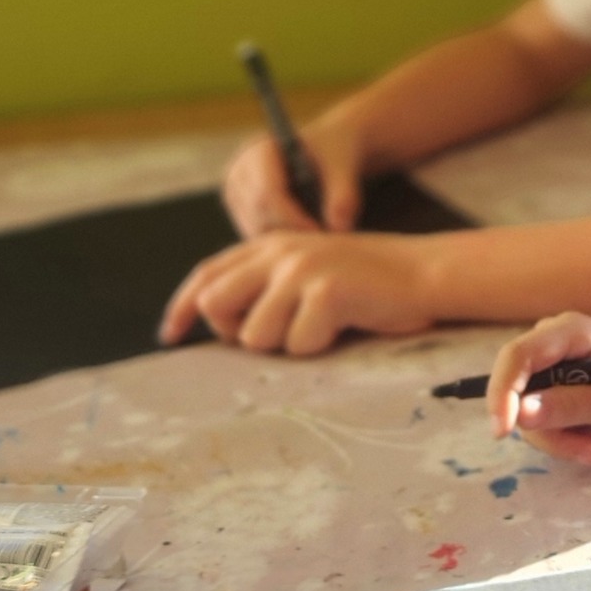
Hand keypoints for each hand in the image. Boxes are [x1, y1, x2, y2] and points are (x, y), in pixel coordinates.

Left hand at [159, 228, 443, 354]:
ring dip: (287, 343)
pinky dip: (320, 346)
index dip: (183, 307)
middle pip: (218, 307)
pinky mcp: (325, 291)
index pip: (207, 275)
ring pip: (256, 336)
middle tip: (283, 332)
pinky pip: (298, 343)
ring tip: (322, 325)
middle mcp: (277, 251)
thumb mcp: (306, 272)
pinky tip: (343, 325)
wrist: (423, 272)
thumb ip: (264, 286)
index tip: (168, 336)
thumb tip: (218, 324)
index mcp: (268, 244)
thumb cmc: (365, 283)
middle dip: (240, 333)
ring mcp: (300, 269)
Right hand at [222, 116, 368, 238]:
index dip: (294, 218)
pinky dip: (283, 244)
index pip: (267, 193)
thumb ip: (343, 195)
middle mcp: (239, 174)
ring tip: (320, 237)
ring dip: (289, 240)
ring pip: (258, 232)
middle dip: (293, 232)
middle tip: (325, 242)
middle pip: (260, 216)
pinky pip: (259, 240)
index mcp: (258, 151)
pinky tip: (308, 239)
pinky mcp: (244, 217)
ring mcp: (237, 198)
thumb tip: (339, 227)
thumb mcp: (343, 166)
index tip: (322, 233)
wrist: (328, 151)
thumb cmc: (334, 152)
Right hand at [488, 314, 590, 462]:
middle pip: (521, 390)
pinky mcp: (557, 378)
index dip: (502, 394)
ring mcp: (553, 360)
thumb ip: (570, 407)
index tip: (502, 433)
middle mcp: (552, 341)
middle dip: (551, 430)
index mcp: (567, 332)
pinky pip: (547, 412)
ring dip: (567, 435)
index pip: (515, 357)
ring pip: (533, 409)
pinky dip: (571, 430)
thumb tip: (521, 415)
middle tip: (590, 453)